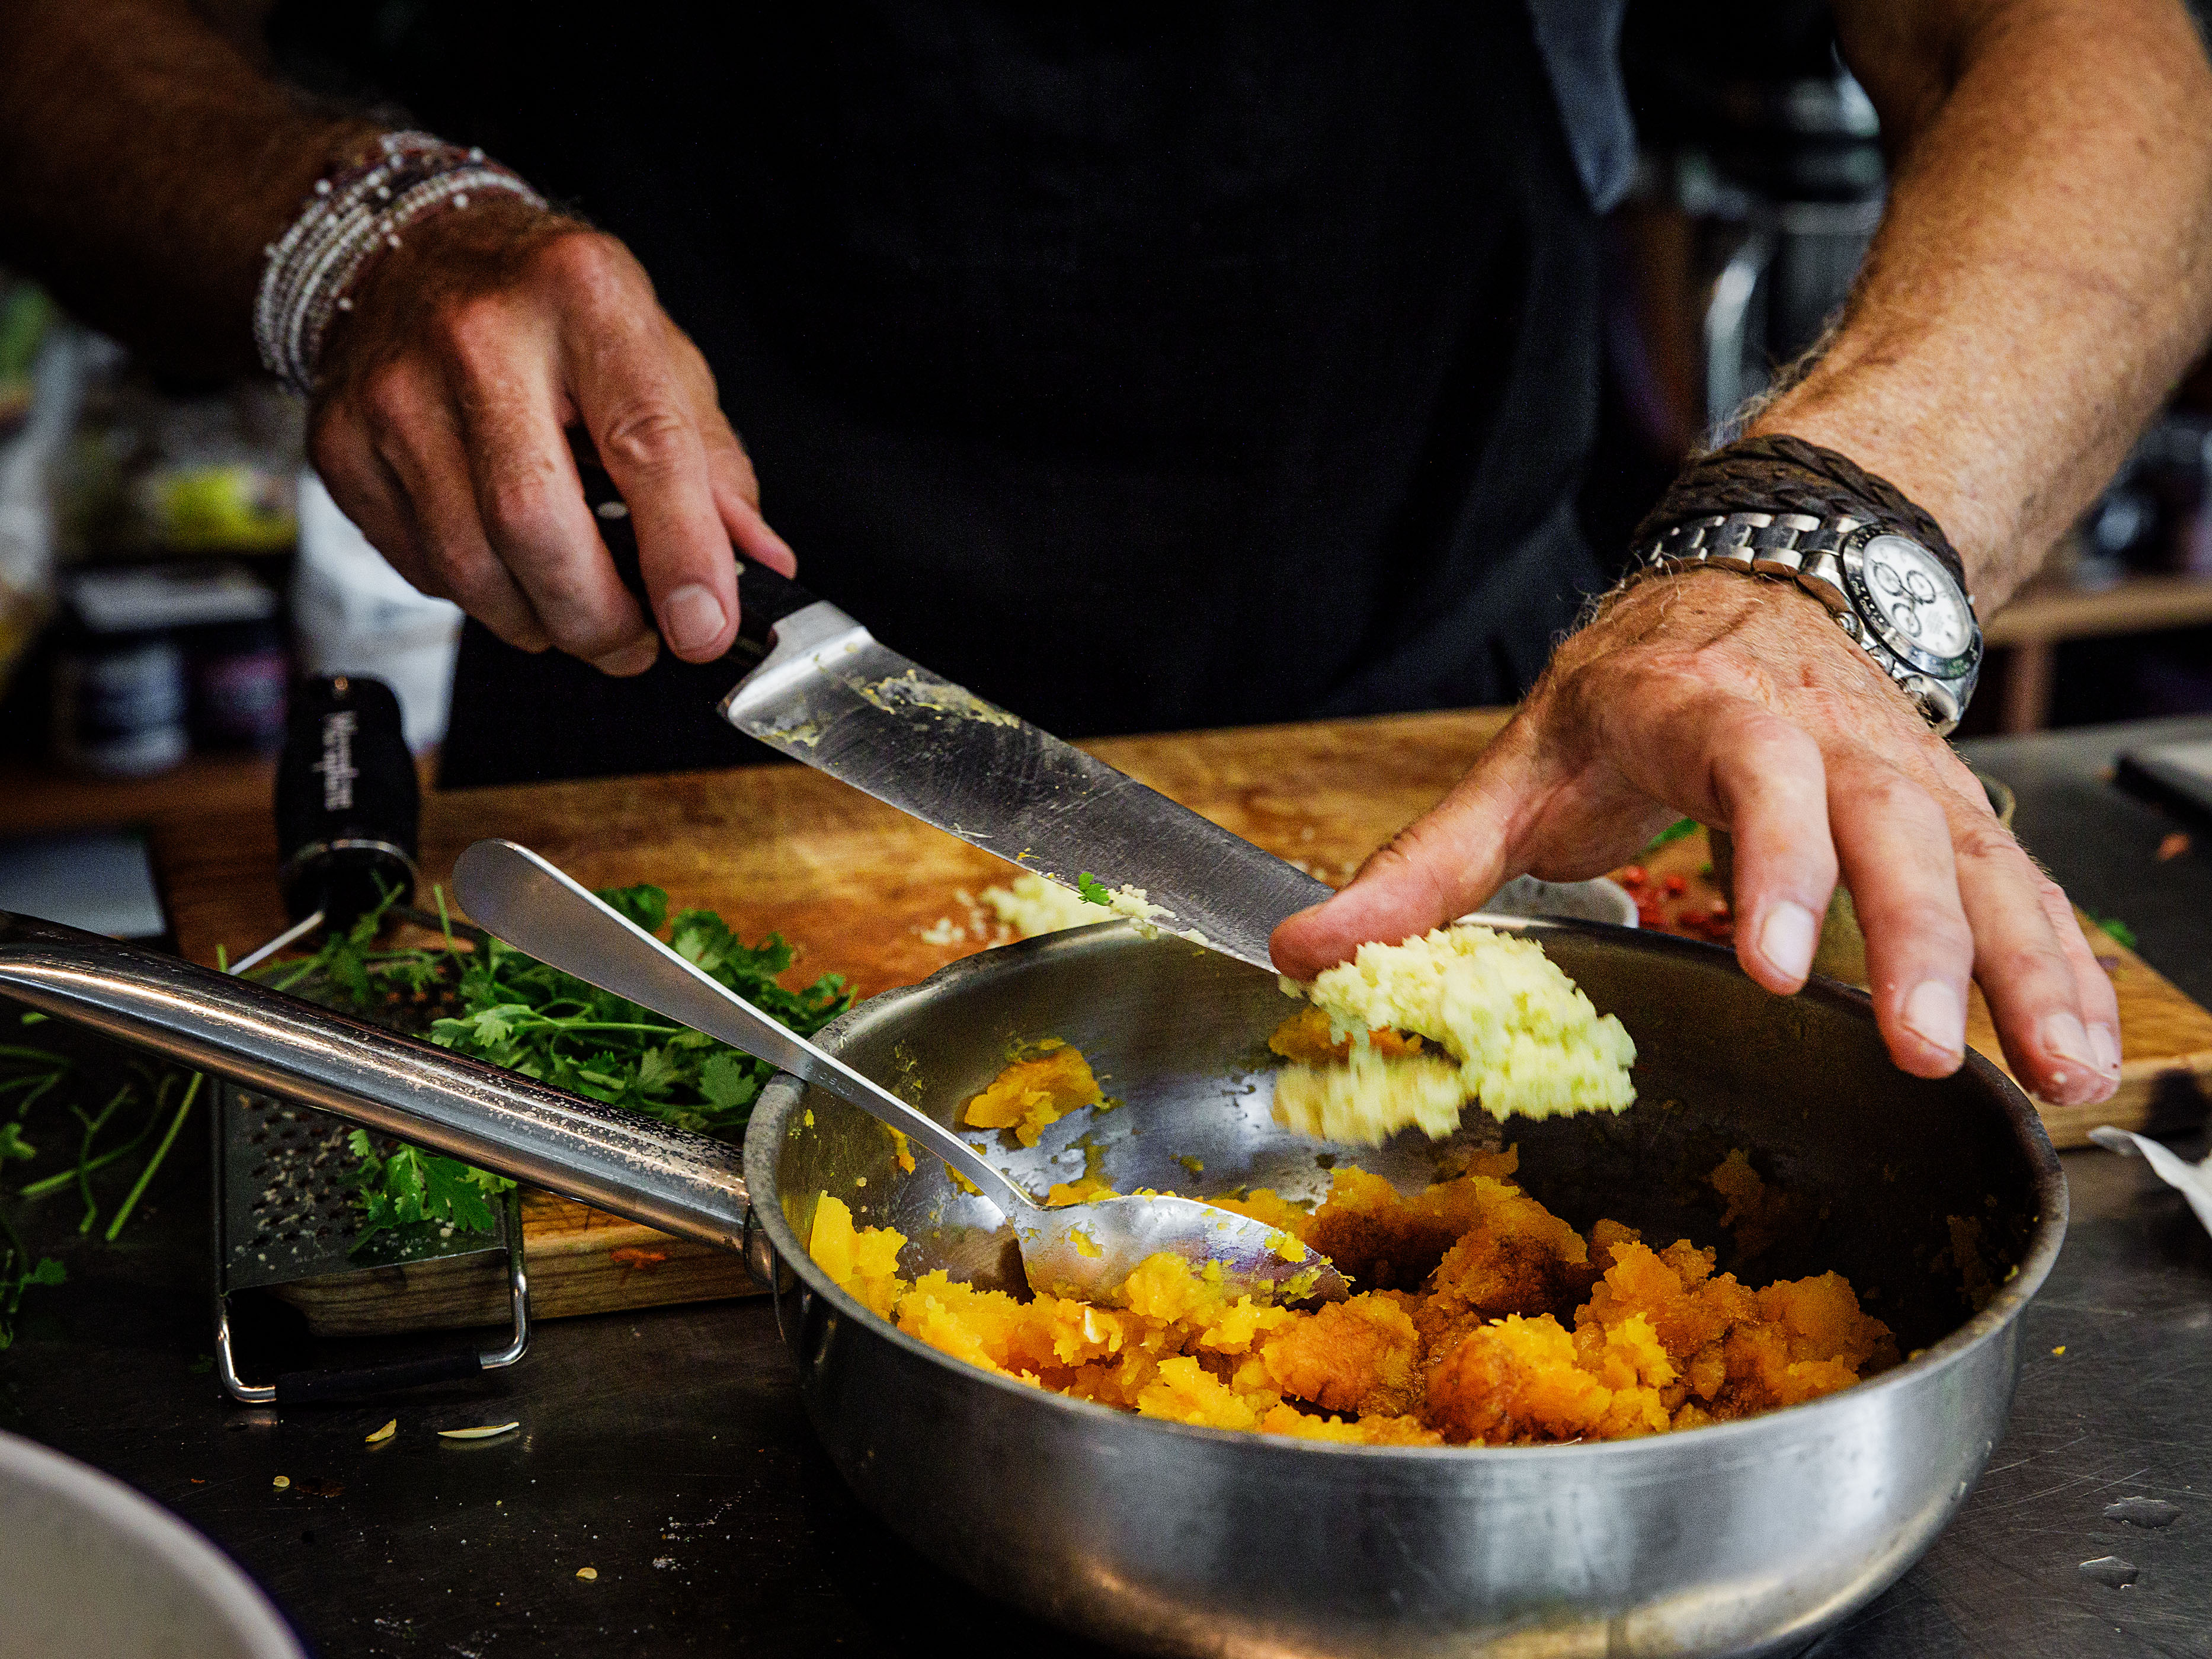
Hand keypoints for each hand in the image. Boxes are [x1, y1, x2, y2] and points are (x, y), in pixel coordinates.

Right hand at [306, 199, 795, 674]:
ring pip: (472, 566)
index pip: (645, 444)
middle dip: (599, 617)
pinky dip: (478, 595)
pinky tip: (505, 563)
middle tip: (636, 643)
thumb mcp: (657, 355)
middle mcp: (478, 333)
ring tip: (577, 612)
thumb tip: (761, 566)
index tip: (705, 629)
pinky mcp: (340, 441)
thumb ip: (715, 466)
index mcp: (583, 295)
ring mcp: (394, 389)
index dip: (682, 553)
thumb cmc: (551, 311)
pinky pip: (422, 567)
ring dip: (539, 622)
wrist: (409, 248)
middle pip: (536, 523)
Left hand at [1271, 569, 2122, 1106]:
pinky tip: (2073, 1052)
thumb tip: (1303, 951)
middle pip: (1886, 826)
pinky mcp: (1944, 812)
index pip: (1754, 774)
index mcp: (1705, 712)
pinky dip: (2053, 965)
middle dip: (1914, 938)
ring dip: (2017, 965)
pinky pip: (2015, 886)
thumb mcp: (1514, 768)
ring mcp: (1898, 773)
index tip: (1774, 957)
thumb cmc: (1627, 692)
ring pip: (1975, 860)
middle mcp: (1822, 737)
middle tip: (1920, 1045)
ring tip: (2053, 1069)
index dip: (1772, 860)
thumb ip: (1418, 870)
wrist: (1745, 587)